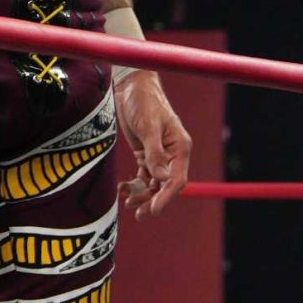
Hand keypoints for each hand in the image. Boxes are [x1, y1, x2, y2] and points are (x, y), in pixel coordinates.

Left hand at [115, 73, 190, 216]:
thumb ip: (154, 153)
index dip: (166, 197)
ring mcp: (159, 156)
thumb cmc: (144, 102)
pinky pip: (143, 176)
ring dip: (142, 195)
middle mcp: (172, 155)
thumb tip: (161, 179)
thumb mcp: (148, 126)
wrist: (131, 87)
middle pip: (165, 186)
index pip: (177, 180)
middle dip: (152, 200)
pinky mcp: (146, 154)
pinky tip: (122, 188)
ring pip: (154, 184)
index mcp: (180, 148)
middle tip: (138, 215)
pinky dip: (134, 184)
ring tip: (128, 203)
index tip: (154, 210)